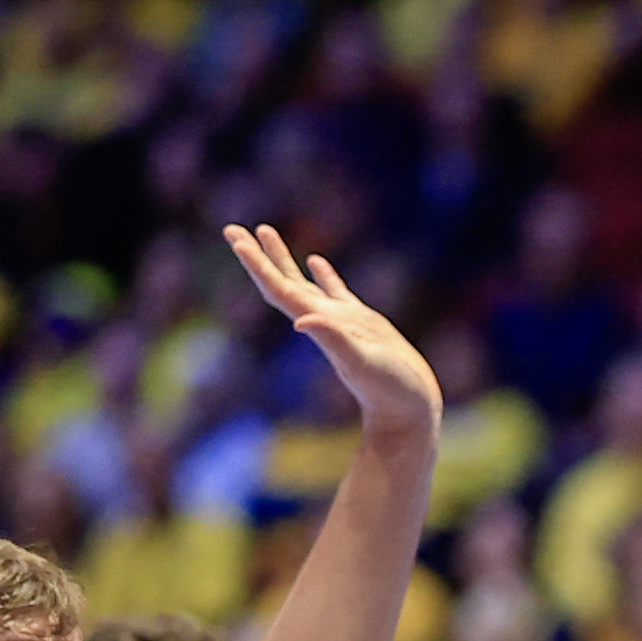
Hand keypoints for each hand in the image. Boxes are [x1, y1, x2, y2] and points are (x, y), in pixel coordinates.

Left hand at [228, 223, 440, 450]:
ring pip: (303, 283)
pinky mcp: (362, 324)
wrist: (409, 411)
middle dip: (257, 255)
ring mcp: (341, 321)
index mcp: (318, 324)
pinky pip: (335, 292)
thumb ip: (333, 339)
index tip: (236, 239)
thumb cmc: (389, 390)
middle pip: (281, 282)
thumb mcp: (362, 362)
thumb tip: (302, 322)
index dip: (257, 264)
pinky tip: (315, 260)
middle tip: (232, 229)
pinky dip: (323, 274)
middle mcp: (322, 321)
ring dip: (282, 259)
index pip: (279, 289)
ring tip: (264, 232)